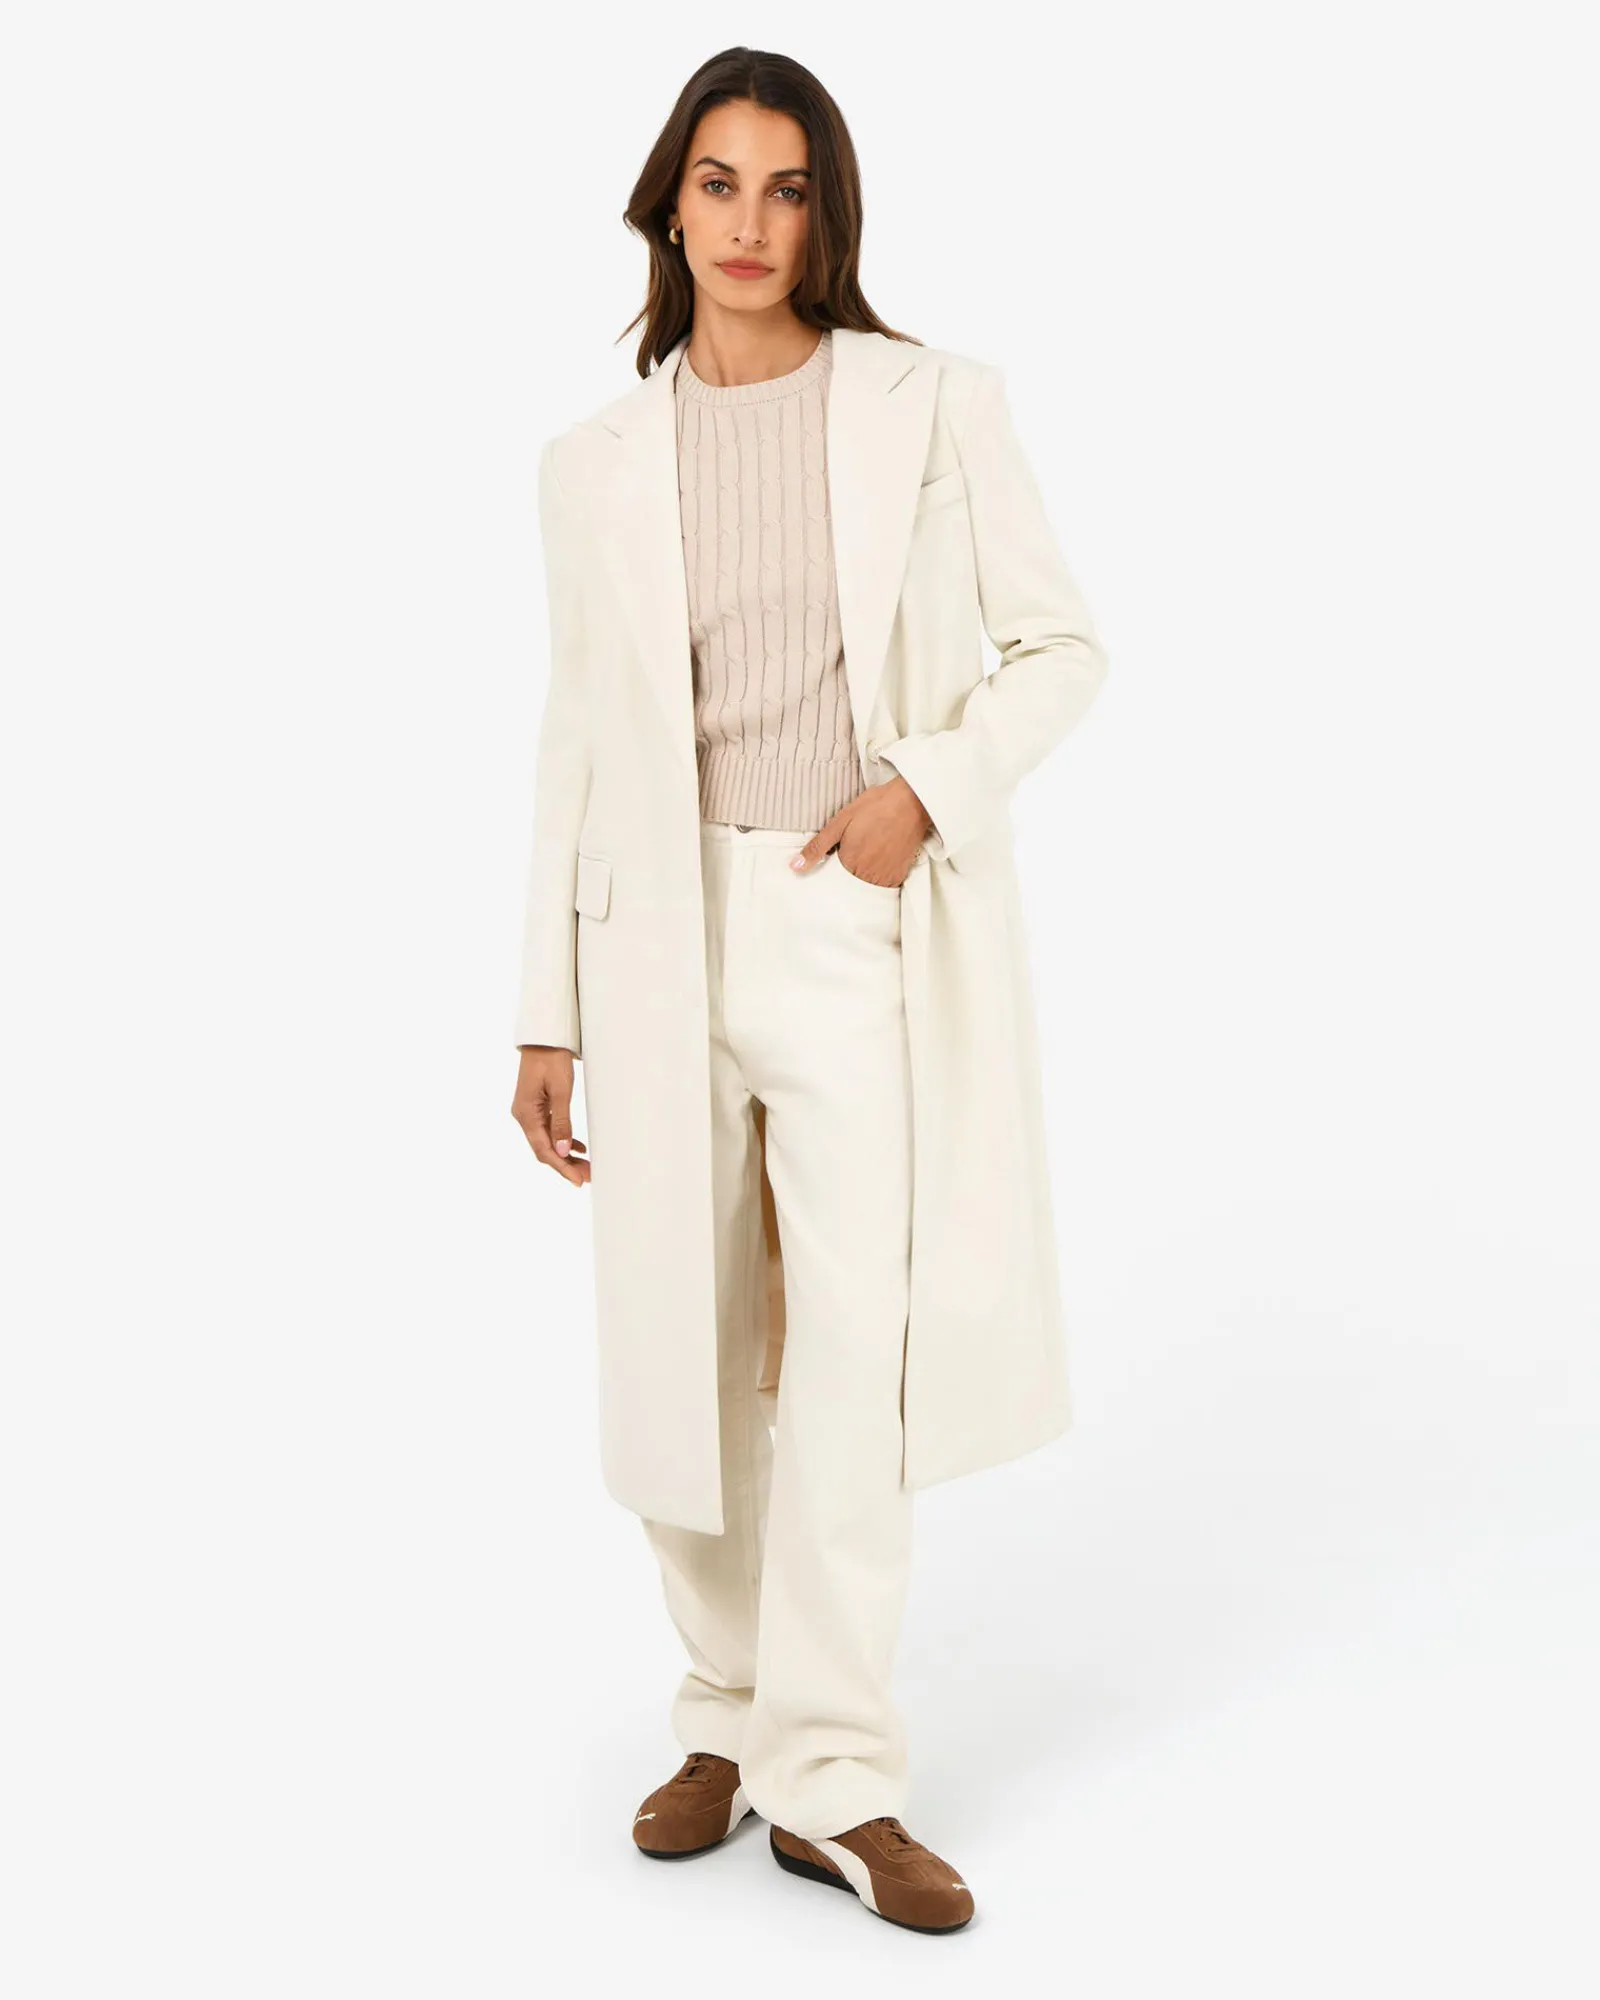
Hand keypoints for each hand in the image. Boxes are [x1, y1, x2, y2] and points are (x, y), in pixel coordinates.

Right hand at [511, 1045, 589, 1186]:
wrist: (544, 1037)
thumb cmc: (552, 1059)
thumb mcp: (561, 1091)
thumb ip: (562, 1122)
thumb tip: (563, 1151)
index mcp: (526, 1114)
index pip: (544, 1150)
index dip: (562, 1168)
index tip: (578, 1180)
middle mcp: (524, 1116)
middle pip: (544, 1149)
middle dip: (566, 1165)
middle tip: (588, 1175)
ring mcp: (528, 1112)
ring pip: (547, 1141)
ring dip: (565, 1154)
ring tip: (586, 1165)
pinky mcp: (536, 1106)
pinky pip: (547, 1130)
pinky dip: (562, 1140)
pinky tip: (577, 1147)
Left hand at [789, 775, 933, 886]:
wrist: (911, 801)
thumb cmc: (875, 807)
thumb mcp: (840, 822)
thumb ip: (818, 847)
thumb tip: (794, 867)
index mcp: (848, 864)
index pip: (831, 883)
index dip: (829, 874)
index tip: (831, 866)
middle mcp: (867, 876)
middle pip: (849, 888)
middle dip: (845, 879)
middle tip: (853, 856)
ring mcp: (885, 877)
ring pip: (866, 889)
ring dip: (861, 881)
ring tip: (865, 859)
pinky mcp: (899, 875)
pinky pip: (884, 887)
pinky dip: (878, 880)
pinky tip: (877, 863)